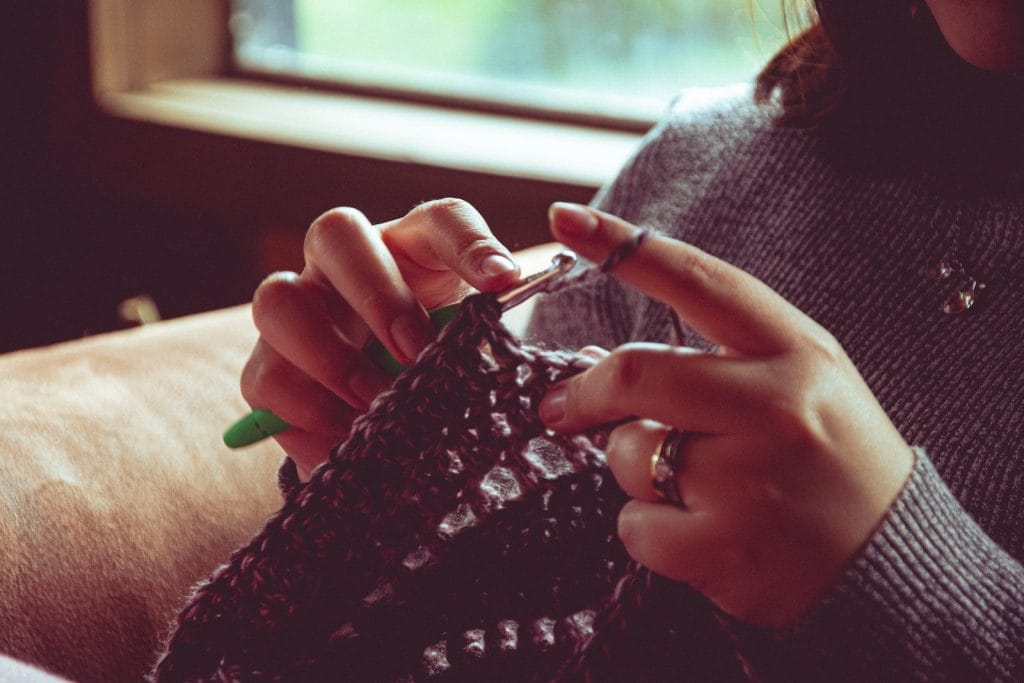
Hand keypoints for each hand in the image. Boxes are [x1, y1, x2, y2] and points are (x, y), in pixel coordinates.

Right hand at [241, 199, 519, 477]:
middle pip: (335, 232)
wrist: (389, 421)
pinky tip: (349, 440)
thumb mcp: (467, 348)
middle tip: (416, 351)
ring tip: (375, 400)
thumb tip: (500, 336)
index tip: (503, 282)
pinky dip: (308, 415)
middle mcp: (343, 266)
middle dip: (378, 294)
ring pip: (277, 299)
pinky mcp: (268, 370)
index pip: (440, 220)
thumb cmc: (434, 368)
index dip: (470, 243)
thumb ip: (482, 337)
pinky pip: (265, 381)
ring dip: (330, 355)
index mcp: (410, 249)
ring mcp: (297, 312)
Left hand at [538, 203, 914, 626]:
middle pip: (637, 373)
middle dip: (585, 391)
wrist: (890, 561)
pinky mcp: (726, 548)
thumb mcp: (801, 383)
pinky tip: (696, 533)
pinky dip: (648, 530)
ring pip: (630, 454)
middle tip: (562, 405)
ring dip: (636, 469)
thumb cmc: (830, 461)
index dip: (624, 247)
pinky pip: (636, 525)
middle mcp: (775, 407)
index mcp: (795, 352)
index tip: (566, 218)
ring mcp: (751, 480)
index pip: (697, 281)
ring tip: (692, 487)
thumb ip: (717, 360)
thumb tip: (602, 363)